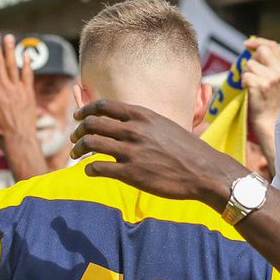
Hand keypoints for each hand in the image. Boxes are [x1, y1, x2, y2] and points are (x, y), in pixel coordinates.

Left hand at [71, 100, 244, 206]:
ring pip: (90, 144)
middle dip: (79, 131)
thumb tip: (127, 124)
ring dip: (78, 149)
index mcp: (142, 116)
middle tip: (75, 138)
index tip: (79, 117)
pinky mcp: (131, 173)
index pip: (103, 106)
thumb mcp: (165, 126)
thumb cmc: (188, 150)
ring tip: (75, 155)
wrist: (204, 172)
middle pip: (92, 124)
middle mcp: (134, 130)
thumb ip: (144, 123)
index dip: (85, 110)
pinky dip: (89, 169)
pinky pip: (98, 168)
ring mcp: (131, 152)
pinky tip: (90, 171)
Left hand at [243, 37, 279, 126]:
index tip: (247, 44)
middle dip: (252, 60)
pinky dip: (244, 83)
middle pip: (260, 51)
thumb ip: (270, 64)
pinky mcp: (260, 86)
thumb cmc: (270, 101)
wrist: (271, 122)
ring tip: (253, 86)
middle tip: (253, 73)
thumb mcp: (276, 80)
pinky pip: (245, 76)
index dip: (258, 42)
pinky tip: (250, 91)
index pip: (272, 45)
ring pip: (250, 65)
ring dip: (247, 74)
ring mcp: (271, 79)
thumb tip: (253, 48)